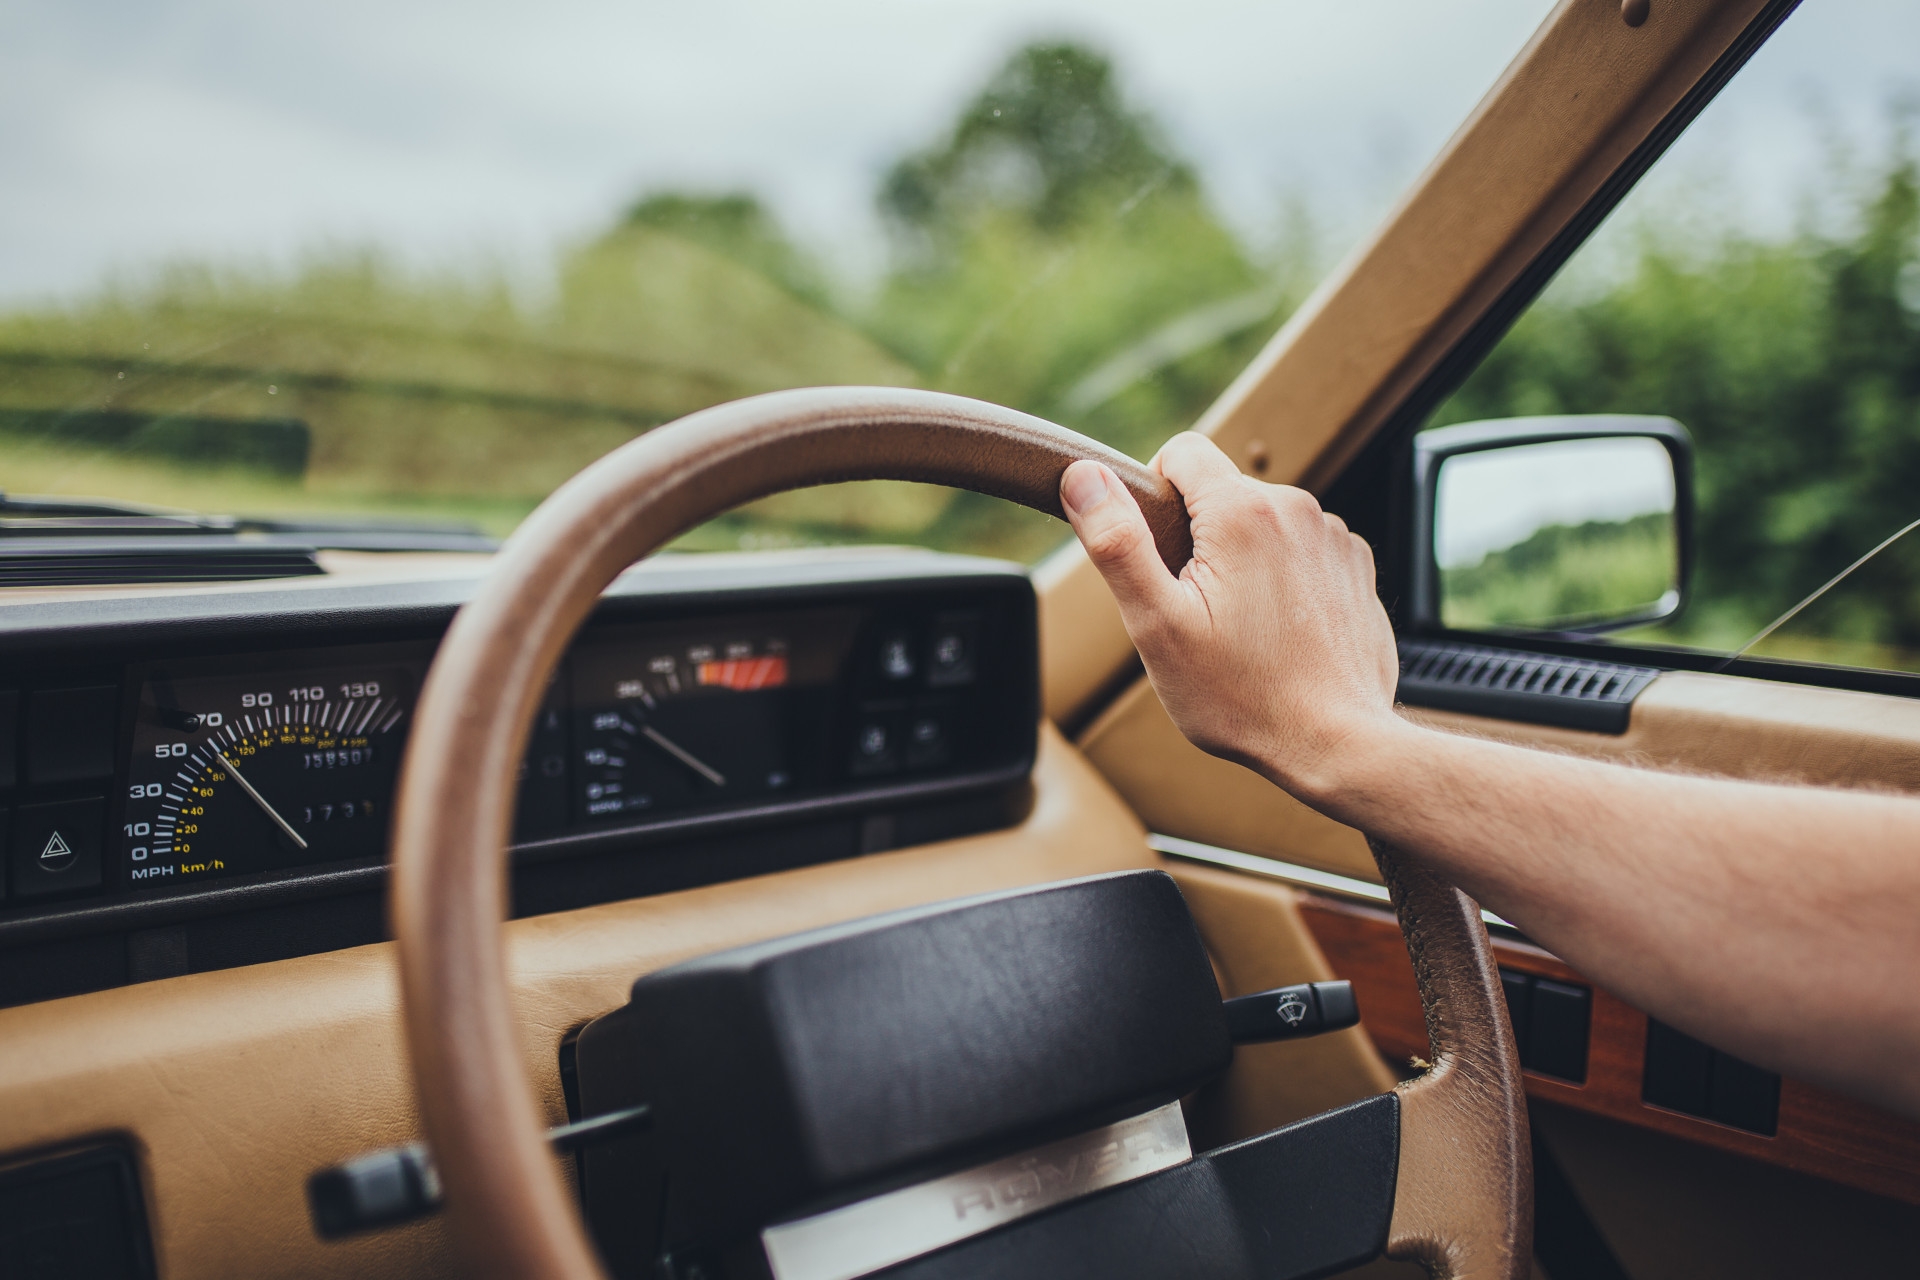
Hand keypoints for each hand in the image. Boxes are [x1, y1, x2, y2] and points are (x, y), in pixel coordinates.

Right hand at [1060, 433, 1402, 803]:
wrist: (1336, 744)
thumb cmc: (1242, 696)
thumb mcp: (1157, 624)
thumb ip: (1117, 542)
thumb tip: (1083, 477)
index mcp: (1242, 511)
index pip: (1182, 451)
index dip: (1155, 496)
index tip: (1160, 556)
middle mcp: (1296, 509)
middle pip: (1222, 493)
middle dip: (1199, 539)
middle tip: (1198, 611)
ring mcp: (1332, 537)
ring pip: (1262, 523)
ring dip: (1244, 559)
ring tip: (1244, 628)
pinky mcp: (1355, 566)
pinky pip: (1301, 549)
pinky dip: (1284, 579)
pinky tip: (1280, 632)